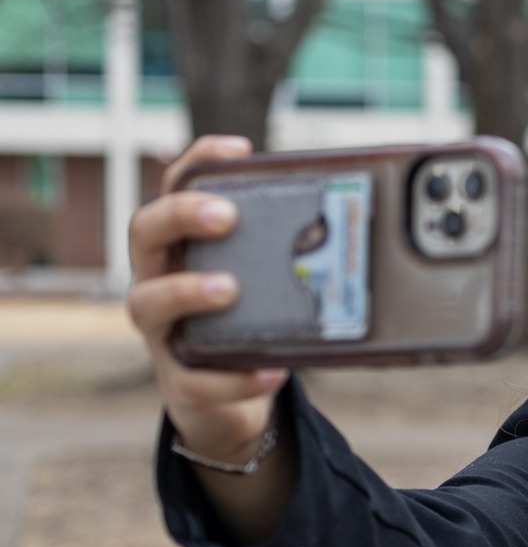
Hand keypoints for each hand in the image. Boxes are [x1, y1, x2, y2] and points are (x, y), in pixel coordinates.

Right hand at [128, 136, 295, 543]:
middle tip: (226, 215)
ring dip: (189, 292)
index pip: (176, 190)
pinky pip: (196, 379)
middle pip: (145, 232)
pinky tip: (270, 370)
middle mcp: (161, 279)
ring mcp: (163, 331)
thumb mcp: (270, 283)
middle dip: (181, 216)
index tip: (236, 147)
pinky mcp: (180, 381)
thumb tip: (364, 225)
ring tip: (230, 290)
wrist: (228, 400)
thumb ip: (294, 255)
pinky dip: (235, 376)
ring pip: (148, 303)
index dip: (198, 163)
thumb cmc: (251, 323)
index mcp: (184, 247)